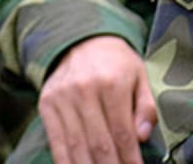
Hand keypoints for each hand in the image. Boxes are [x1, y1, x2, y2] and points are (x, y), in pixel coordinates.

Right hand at [37, 36, 156, 163]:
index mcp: (112, 82)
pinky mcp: (47, 104)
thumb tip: (142, 137)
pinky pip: (56, 141)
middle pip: (98, 142)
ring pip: (76, 145)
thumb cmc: (116, 62)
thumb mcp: (139, 75)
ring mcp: (63, 98)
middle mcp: (85, 90)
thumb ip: (145, 106)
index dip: (129, 156)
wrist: (82, 40)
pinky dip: (65, 161)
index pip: (122, 131)